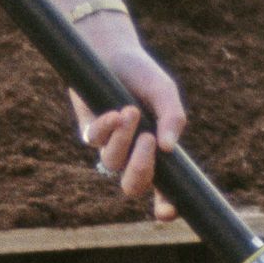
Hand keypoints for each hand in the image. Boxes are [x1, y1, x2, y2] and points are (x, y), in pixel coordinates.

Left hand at [68, 23, 186, 221]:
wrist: (113, 50)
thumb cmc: (142, 76)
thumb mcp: (164, 93)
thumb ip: (173, 118)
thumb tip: (169, 148)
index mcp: (157, 152)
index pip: (164, 188)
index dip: (167, 205)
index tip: (167, 212)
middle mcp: (132, 154)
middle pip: (133, 186)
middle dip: (141, 170)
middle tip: (149, 141)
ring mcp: (109, 144)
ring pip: (112, 163)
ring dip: (123, 140)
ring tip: (131, 111)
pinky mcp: (89, 130)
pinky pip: (94, 141)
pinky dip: (106, 127)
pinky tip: (116, 111)